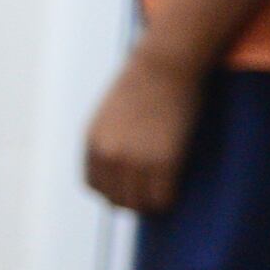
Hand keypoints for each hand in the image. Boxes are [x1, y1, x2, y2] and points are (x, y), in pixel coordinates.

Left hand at [84, 48, 203, 214]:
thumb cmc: (146, 83)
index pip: (95, 186)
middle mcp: (108, 155)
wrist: (165, 64)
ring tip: (166, 191)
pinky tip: (177, 187)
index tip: (133, 187)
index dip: (115, 190)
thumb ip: (112, 139)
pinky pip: (163, 199)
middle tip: (154, 193)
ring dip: (153, 203)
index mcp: (92, 143)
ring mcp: (134, 160)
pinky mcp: (163, 161)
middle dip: (135, 200)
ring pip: (139, 204)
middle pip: (116, 200)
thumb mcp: (113, 113)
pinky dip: (170, 199)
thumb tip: (122, 166)